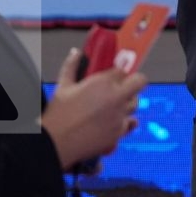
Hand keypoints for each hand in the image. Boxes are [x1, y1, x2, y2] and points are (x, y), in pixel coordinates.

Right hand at [42, 47, 146, 170]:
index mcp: (103, 82)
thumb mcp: (63, 86)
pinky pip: (130, 123)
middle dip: (133, 82)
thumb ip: (71, 66)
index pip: (123, 69)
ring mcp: (120, 115)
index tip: (113, 76)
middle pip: (139, 82)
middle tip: (122, 88)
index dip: (118, 73)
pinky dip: (124, 122)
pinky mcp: (119, 132)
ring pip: (135, 103)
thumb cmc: (58, 115)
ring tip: (113, 107)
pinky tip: (114, 121)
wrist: (56, 144)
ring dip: (127, 102)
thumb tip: (76, 53)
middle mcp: (116, 97)